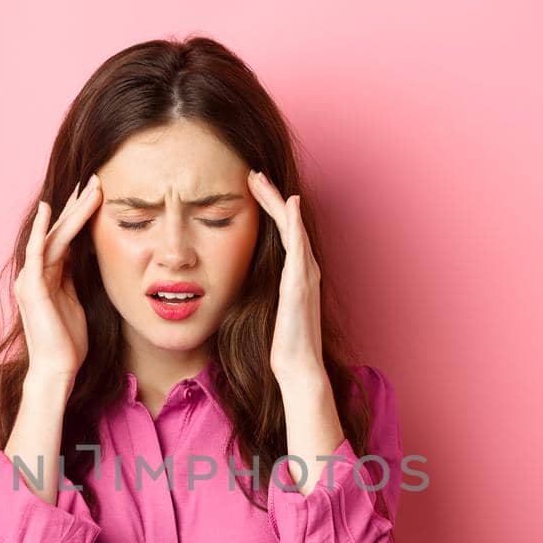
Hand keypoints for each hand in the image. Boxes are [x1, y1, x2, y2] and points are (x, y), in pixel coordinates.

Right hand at [16, 173, 100, 381]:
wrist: (57, 369)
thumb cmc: (69, 343)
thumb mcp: (76, 302)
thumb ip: (74, 279)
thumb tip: (82, 258)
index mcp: (48, 276)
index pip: (65, 238)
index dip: (80, 215)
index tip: (97, 194)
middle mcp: (36, 273)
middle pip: (60, 231)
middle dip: (78, 205)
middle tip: (96, 179)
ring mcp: (32, 278)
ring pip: (54, 236)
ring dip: (73, 211)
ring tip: (90, 188)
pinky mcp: (32, 287)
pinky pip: (37, 251)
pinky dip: (42, 229)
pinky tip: (47, 209)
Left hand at [248, 168, 325, 385]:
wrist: (298, 368)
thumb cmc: (279, 345)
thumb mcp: (263, 310)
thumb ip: (258, 291)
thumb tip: (237, 282)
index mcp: (295, 275)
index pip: (281, 233)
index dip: (267, 209)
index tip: (250, 190)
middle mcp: (305, 270)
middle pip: (287, 223)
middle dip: (270, 197)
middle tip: (253, 174)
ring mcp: (305, 275)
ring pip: (291, 227)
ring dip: (277, 201)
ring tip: (260, 179)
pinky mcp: (300, 284)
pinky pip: (298, 246)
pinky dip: (294, 223)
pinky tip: (289, 204)